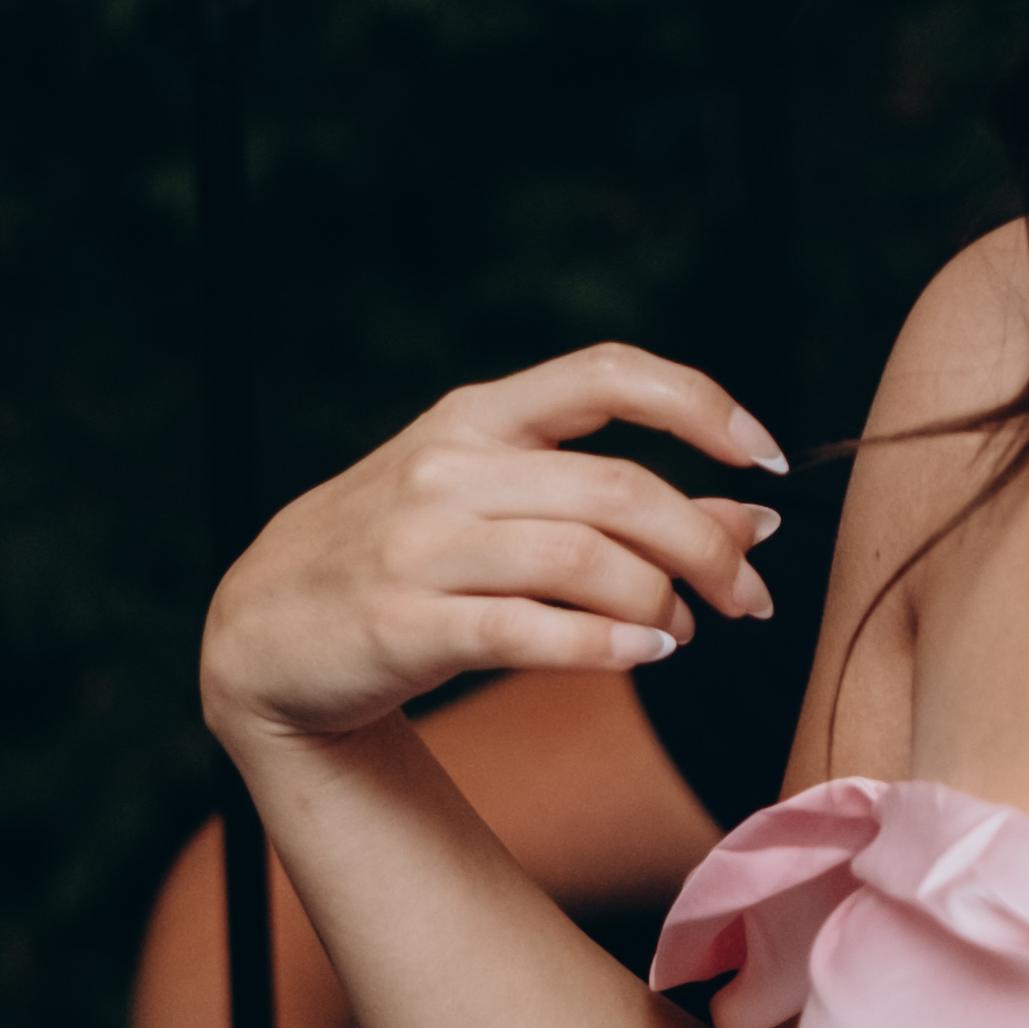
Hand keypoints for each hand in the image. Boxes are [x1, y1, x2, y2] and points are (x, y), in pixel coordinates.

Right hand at [203, 347, 784, 753]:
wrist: (262, 637)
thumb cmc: (403, 563)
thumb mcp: (499, 509)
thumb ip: (619, 508)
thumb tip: (757, 518)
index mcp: (477, 418)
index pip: (608, 374)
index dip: (702, 405)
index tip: (766, 457)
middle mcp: (449, 468)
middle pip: (618, 488)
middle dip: (708, 545)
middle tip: (751, 597)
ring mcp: (419, 545)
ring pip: (584, 559)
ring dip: (662, 601)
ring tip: (683, 633)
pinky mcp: (401, 623)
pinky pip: (528, 630)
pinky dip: (605, 645)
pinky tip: (644, 653)